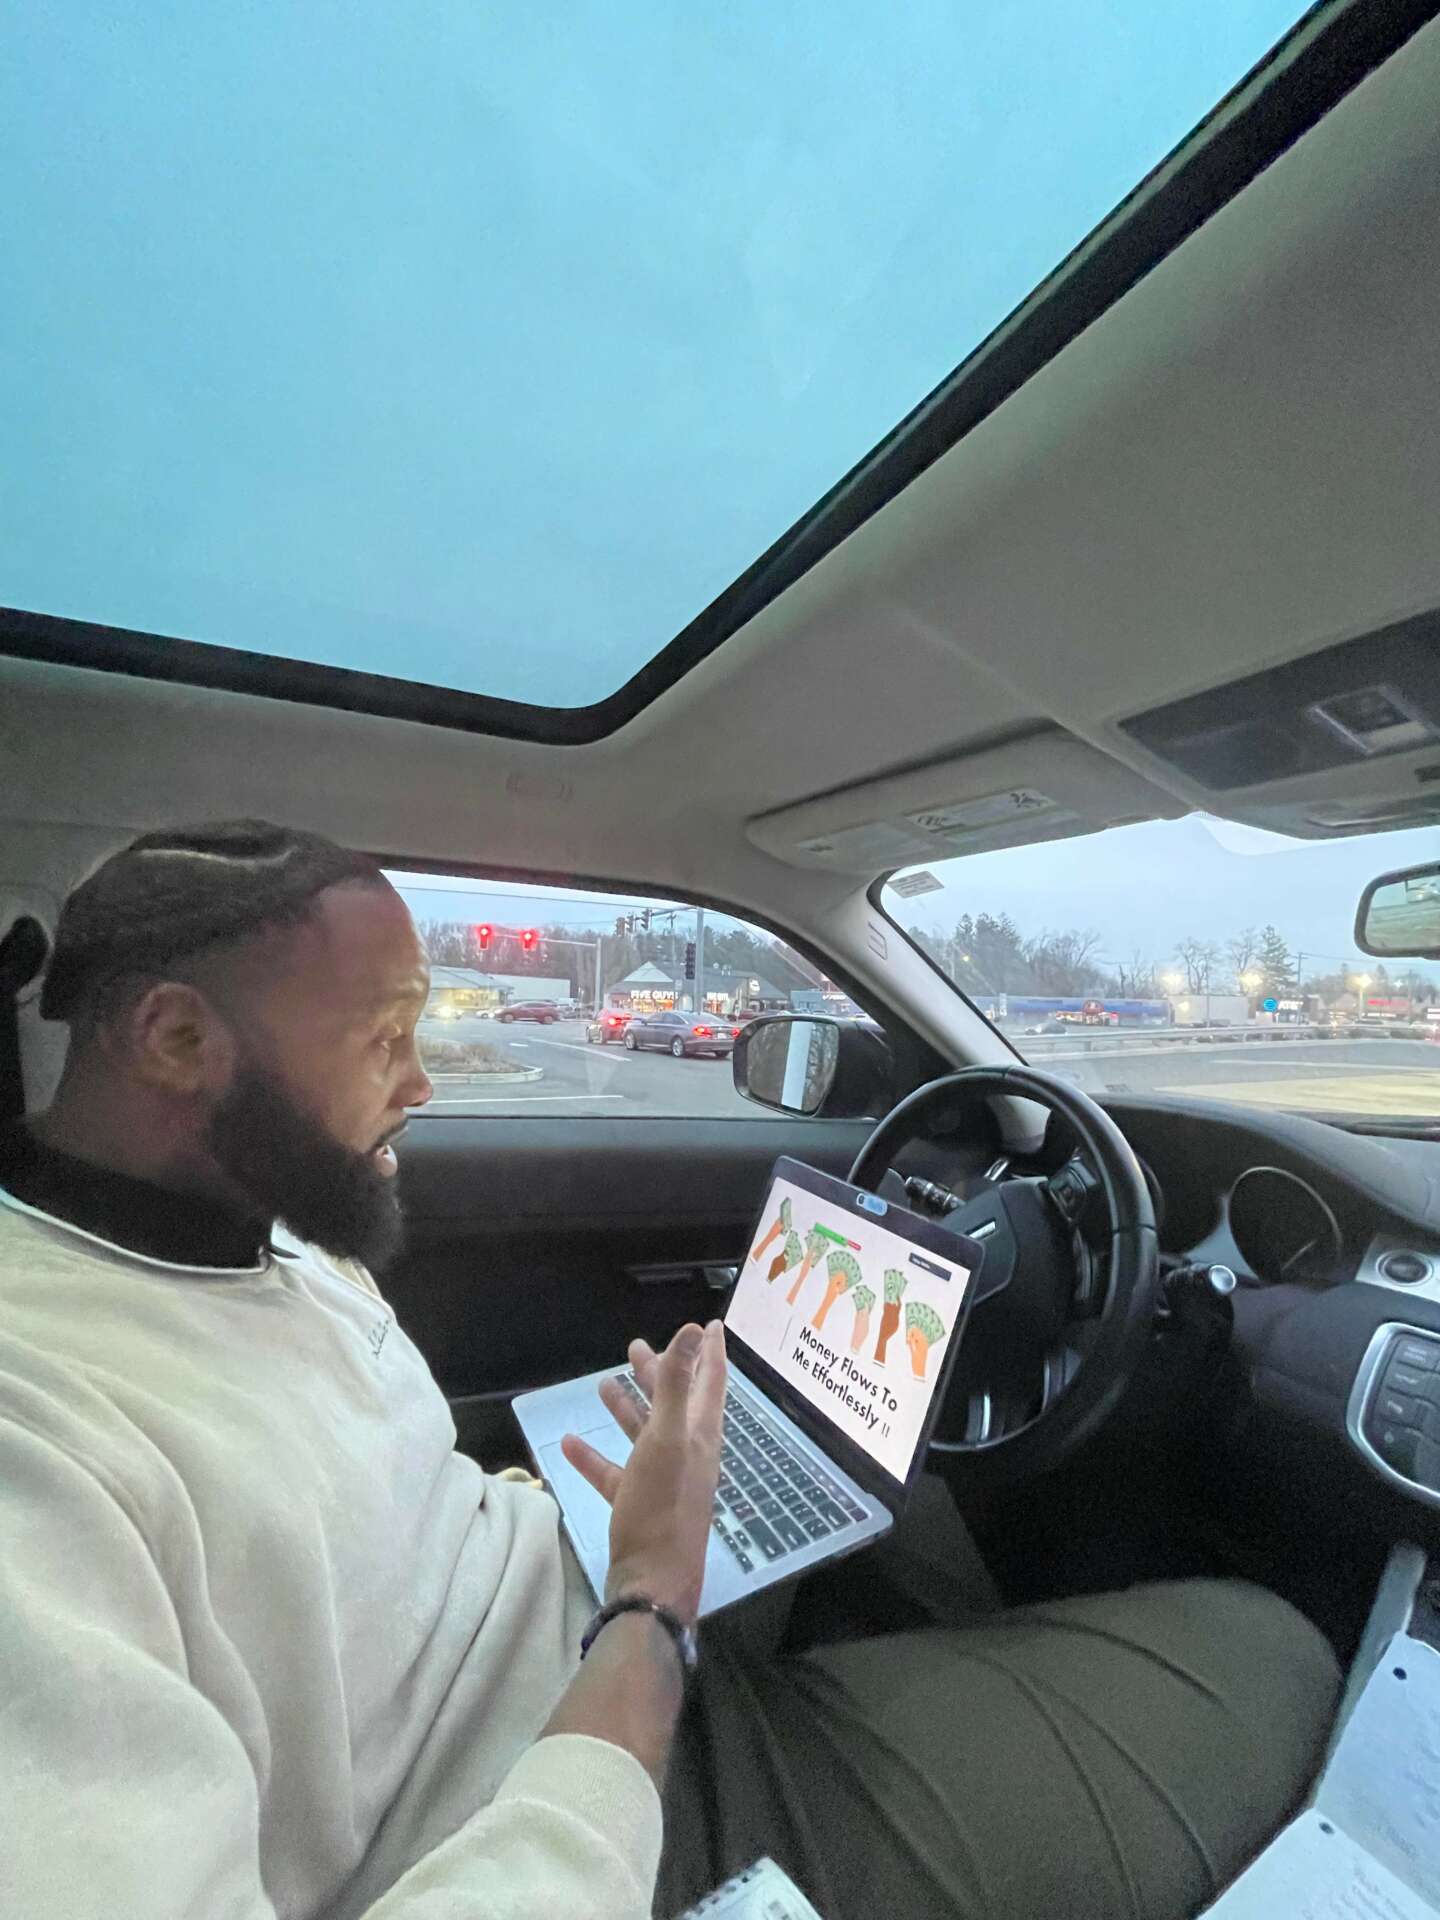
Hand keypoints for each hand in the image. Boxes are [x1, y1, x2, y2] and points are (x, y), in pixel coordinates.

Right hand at [561, 1320, 725, 1627]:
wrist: (650, 1584)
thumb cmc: (662, 1507)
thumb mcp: (668, 1438)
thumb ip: (676, 1383)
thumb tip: (692, 1329)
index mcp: (701, 1435)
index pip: (712, 1383)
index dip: (710, 1353)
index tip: (711, 1325)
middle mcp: (688, 1454)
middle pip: (675, 1405)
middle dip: (659, 1374)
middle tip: (636, 1347)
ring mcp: (664, 1482)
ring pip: (646, 1435)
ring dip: (627, 1408)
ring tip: (603, 1383)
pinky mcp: (638, 1507)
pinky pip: (616, 1472)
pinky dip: (595, 1455)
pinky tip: (568, 1442)